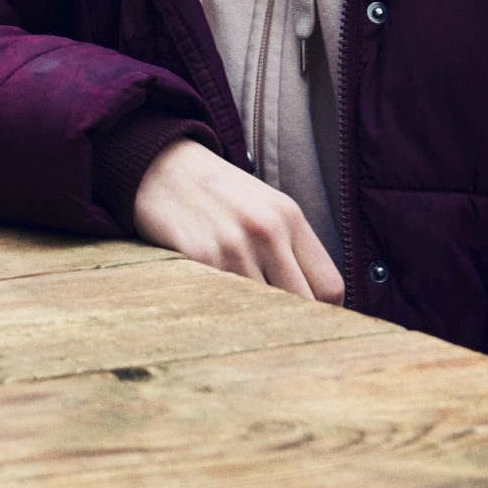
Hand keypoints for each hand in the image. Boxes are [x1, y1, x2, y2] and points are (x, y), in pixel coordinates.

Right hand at [131, 137, 344, 303]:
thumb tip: (312, 303)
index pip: (330, 287)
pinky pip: (225, 302)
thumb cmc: (212, 192)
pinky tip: (211, 298)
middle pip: (303, 304)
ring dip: (252, 316)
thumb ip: (289, 246)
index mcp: (289, 216)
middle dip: (290, 320)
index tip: (303, 317)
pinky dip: (222, 308)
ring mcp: (234, 243)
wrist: (156, 163)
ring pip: (264, 309)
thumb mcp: (261, 206)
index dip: (321, 311)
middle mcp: (267, 229)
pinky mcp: (201, 255)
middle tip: (271, 324)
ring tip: (237, 310)